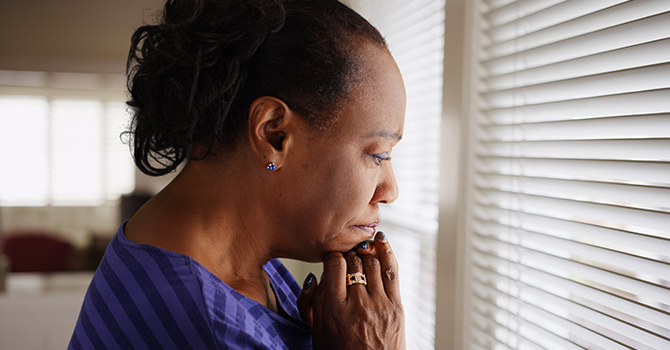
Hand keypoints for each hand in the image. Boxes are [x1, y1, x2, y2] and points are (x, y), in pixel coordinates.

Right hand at [297, 231, 405, 349]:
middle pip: (353, 261)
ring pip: (372, 263)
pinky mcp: (396, 307)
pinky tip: (380, 241)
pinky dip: (386, 252)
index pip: (333, 264)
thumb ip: (310, 303)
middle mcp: (357, 305)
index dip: (332, 256)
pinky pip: (391, 271)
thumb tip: (313, 277)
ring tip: (360, 251)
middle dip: (349, 255)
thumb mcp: (316, 332)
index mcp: (333, 310)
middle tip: (347, 257)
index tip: (332, 259)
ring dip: (365, 253)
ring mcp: (379, 305)